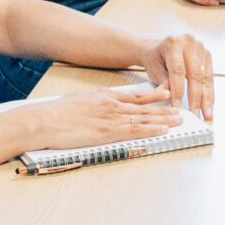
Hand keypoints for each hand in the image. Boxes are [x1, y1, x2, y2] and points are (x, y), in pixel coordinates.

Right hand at [19, 84, 184, 151]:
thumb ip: (93, 103)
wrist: (44, 120)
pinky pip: (135, 130)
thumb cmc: (55, 114)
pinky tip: (162, 130)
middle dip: (164, 108)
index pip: (135, 95)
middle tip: (179, 108)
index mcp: (104, 95)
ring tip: (178, 119)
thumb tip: (98, 106)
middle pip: (144, 106)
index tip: (166, 93)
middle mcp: (111, 104)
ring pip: (144, 118)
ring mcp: (111, 118)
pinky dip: (151, 130)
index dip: (153, 94)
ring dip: (163, 119)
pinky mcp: (108, 132)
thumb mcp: (78, 100)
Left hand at [139, 32, 214, 120]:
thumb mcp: (154, 70)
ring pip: (205, 77)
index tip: (177, 106)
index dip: (178, 90)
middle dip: (196, 98)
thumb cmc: (155, 58)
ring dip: (207, 98)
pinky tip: (209, 104)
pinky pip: (210, 77)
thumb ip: (163, 82)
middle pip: (195, 75)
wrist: (158, 48)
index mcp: (173, 43)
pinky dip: (209, 92)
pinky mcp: (207, 55)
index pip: (178, 71)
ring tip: (207, 113)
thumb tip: (169, 97)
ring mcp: (200, 48)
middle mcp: (189, 43)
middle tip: (195, 113)